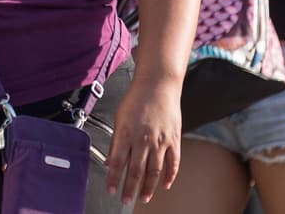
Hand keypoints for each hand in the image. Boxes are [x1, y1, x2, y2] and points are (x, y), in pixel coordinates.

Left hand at [105, 78, 181, 204]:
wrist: (158, 85)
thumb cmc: (136, 99)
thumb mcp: (119, 117)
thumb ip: (116, 141)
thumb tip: (110, 162)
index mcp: (126, 132)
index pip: (117, 162)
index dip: (113, 178)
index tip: (111, 189)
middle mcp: (143, 139)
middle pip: (135, 171)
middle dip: (129, 188)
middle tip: (125, 200)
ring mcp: (160, 140)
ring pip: (154, 171)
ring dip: (148, 187)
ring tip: (143, 198)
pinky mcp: (174, 139)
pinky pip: (173, 162)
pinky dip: (170, 176)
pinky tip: (165, 185)